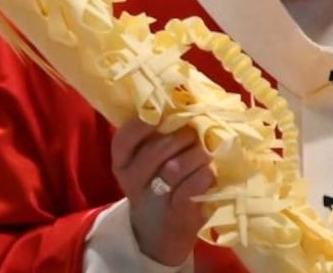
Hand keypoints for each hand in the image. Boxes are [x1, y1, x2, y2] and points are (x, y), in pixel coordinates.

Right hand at [110, 117, 214, 265]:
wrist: (162, 230)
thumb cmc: (160, 180)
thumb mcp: (150, 158)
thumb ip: (161, 133)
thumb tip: (187, 102)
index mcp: (123, 161)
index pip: (124, 139)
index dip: (141, 125)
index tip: (160, 115)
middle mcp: (133, 180)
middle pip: (156, 151)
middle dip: (182, 137)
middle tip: (194, 134)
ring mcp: (154, 199)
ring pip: (175, 167)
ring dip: (197, 155)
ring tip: (206, 154)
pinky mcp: (177, 215)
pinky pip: (191, 188)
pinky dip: (204, 176)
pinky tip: (209, 173)